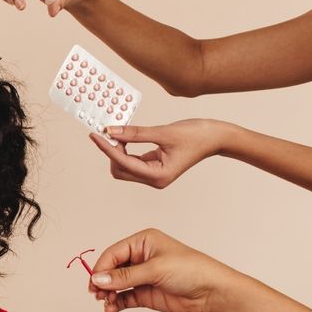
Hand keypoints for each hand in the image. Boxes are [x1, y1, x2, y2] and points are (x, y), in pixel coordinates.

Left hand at [89, 120, 228, 187]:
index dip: (106, 148)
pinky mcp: (155, 167)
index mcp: (158, 176)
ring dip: (117, 151)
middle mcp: (154, 180)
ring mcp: (154, 175)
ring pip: (125, 166)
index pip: (123, 163)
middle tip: (108, 131)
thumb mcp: (164, 132)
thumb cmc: (197, 135)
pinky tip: (125, 136)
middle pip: (119, 170)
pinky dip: (126, 149)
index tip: (94, 135)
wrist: (217, 137)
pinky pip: (133, 161)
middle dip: (111, 152)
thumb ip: (136, 133)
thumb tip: (111, 131)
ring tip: (117, 132)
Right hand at [89, 228, 241, 311]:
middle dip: (103, 282)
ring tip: (107, 304)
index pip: (113, 253)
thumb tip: (98, 279)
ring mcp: (142, 277)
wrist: (213, 292)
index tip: (95, 282)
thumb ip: (125, 276)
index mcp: (142, 242)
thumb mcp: (155, 269)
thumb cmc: (191, 270)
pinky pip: (124, 298)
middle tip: (97, 294)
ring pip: (115, 285)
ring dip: (108, 295)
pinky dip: (116, 304)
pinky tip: (112, 310)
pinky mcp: (145, 294)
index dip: (101, 268)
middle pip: (111, 269)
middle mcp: (140, 258)